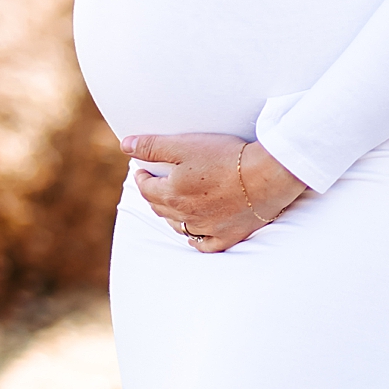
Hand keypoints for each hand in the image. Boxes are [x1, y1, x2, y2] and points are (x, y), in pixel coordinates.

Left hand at [128, 144, 312, 244]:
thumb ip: (153, 146)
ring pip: (178, 227)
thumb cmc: (225, 157)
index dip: (141, 177)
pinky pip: (202, 243)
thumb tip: (125, 145)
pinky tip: (193, 233)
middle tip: (152, 185)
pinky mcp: (225, 237)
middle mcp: (185, 216)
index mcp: (172, 194)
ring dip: (170, 217)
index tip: (140, 169)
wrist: (263, 178)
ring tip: (170, 205)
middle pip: (160, 208)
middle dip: (153, 195)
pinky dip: (194, 238)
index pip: (146, 188)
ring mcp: (205, 229)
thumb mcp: (185, 145)